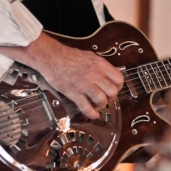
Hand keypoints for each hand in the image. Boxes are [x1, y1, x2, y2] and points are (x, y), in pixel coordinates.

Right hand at [0, 33, 123, 119]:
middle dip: (111, 97)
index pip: (119, 79)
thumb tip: (111, 74)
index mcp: (100, 64)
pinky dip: (91, 114)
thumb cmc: (68, 56)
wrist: (51, 57)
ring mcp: (84, 84)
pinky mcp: (74, 93)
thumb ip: (101, 66)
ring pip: (102, 100)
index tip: (114, 89)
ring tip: (98, 104)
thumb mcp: (90, 56)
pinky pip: (87, 108)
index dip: (118, 86)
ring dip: (101, 104)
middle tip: (106, 97)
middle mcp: (94, 74)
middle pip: (113, 91)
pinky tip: (92, 114)